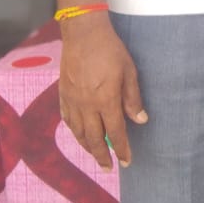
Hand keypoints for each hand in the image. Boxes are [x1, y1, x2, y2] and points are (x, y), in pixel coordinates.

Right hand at [57, 14, 146, 169]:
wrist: (83, 35)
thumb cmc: (111, 50)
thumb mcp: (129, 72)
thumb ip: (133, 98)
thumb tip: (140, 120)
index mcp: (106, 101)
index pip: (115, 133)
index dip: (122, 149)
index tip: (126, 161)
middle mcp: (87, 106)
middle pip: (94, 139)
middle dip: (103, 156)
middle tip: (109, 167)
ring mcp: (72, 102)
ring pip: (79, 133)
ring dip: (88, 147)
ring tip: (96, 155)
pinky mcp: (63, 95)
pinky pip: (67, 120)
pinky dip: (74, 132)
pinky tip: (79, 135)